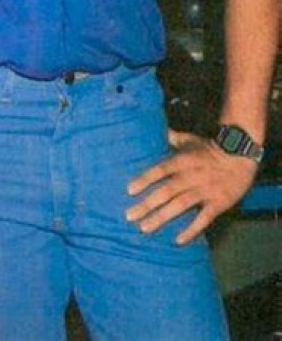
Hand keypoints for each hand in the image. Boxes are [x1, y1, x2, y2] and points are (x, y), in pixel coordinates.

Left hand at [126, 129, 257, 244]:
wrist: (240, 157)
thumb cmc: (210, 149)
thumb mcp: (190, 140)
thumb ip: (172, 138)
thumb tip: (156, 130)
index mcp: (182, 161)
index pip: (160, 170)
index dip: (145, 179)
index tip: (129, 191)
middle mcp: (191, 176)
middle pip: (166, 191)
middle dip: (147, 204)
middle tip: (129, 216)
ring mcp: (205, 190)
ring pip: (181, 205)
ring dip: (162, 217)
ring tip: (144, 228)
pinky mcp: (218, 203)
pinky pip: (204, 218)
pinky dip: (192, 229)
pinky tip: (178, 240)